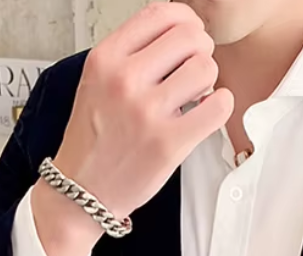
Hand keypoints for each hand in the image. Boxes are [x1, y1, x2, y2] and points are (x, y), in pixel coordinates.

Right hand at [32, 1, 234, 255]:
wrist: (81, 191)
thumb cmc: (93, 140)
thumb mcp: (97, 83)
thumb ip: (130, 54)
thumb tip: (176, 30)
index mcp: (105, 59)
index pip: (161, 13)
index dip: (186, 21)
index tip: (189, 37)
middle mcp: (124, 81)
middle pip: (189, 36)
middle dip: (200, 50)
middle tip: (194, 71)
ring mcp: (147, 113)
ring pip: (206, 67)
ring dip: (209, 80)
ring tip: (196, 96)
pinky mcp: (168, 144)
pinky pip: (217, 107)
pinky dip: (220, 106)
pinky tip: (206, 113)